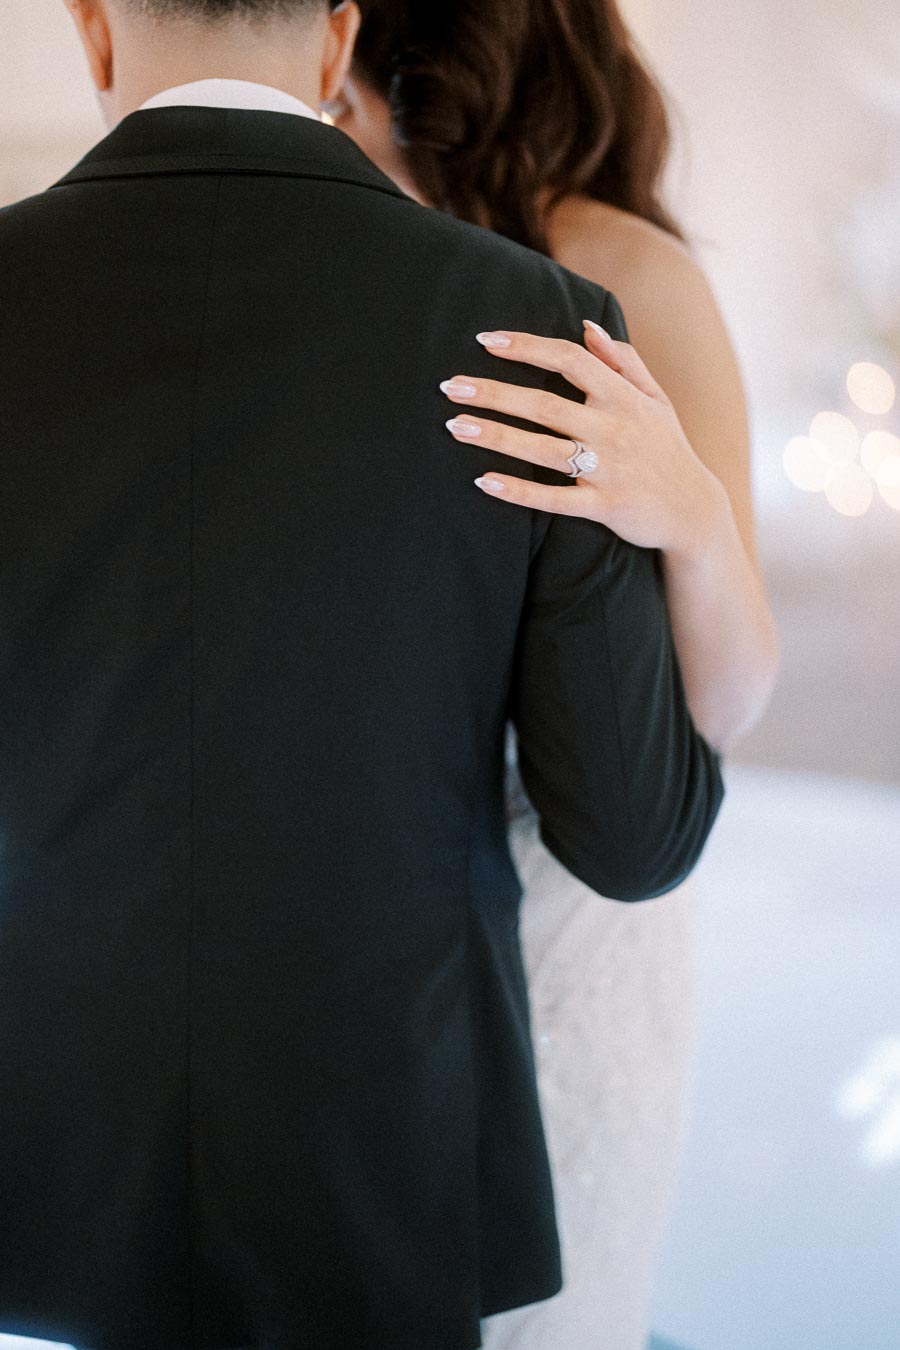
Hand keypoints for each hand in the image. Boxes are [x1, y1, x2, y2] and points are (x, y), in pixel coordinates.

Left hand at [441, 321, 727, 561]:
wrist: (694, 511)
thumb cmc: (668, 449)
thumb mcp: (656, 399)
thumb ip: (623, 361)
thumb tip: (587, 326)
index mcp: (623, 397)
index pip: (569, 359)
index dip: (526, 347)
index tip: (486, 340)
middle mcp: (614, 428)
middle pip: (544, 404)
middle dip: (494, 393)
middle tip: (450, 387)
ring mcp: (609, 469)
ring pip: (543, 449)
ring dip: (496, 436)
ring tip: (455, 427)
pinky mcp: (605, 506)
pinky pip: (555, 499)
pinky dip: (520, 491)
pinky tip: (484, 481)